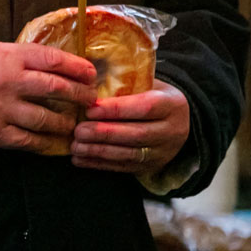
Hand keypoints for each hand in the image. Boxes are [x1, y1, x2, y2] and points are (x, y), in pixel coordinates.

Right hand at [0, 41, 97, 150]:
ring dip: (65, 123)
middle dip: (80, 95)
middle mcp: (9, 82)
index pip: (54, 60)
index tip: (90, 74)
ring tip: (71, 124)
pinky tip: (53, 142)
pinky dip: (45, 142)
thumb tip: (56, 67)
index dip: (78, 68)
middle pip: (57, 88)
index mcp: (9, 57)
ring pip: (48, 119)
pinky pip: (29, 140)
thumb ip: (22, 59)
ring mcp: (2, 109)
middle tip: (90, 100)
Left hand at [72, 80, 189, 176]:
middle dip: (104, 134)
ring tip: (76, 146)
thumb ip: (121, 83)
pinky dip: (99, 164)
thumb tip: (85, 84)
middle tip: (78, 131)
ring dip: (99, 151)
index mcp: (172, 104)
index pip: (145, 107)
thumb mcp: (144, 83)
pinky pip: (124, 167)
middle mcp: (172, 130)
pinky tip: (79, 159)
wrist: (175, 120)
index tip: (90, 110)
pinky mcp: (152, 166)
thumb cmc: (149, 94)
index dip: (116, 109)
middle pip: (137, 134)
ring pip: (130, 154)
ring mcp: (163, 151)